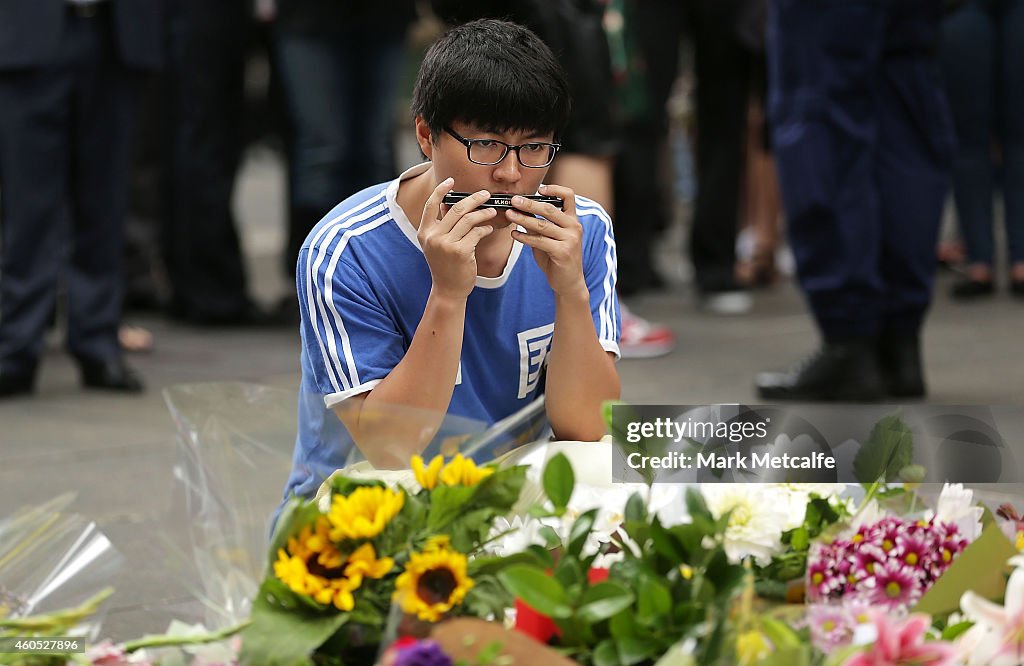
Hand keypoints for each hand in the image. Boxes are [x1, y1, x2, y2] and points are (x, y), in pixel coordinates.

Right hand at [417, 178, 497, 299]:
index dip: (440, 190)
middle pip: (455, 209)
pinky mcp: (461, 252)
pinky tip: (489, 229)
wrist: (448, 290)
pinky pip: (476, 233)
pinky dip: (485, 229)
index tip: (450, 181)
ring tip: (491, 211)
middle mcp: (433, 237)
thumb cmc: (445, 265)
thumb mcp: (438, 244)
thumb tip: (449, 202)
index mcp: (424, 232)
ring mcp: (446, 244)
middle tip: (485, 194)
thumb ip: (442, 224)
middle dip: (473, 199)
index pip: (430, 205)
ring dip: (483, 213)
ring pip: (468, 219)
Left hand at [507, 185, 586, 297]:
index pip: (568, 196)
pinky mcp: (562, 252)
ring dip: (523, 219)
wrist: (569, 282)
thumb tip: (520, 211)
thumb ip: (538, 225)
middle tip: (514, 200)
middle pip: (550, 209)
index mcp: (572, 220)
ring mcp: (570, 239)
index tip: (539, 189)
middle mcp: (574, 227)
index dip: (554, 189)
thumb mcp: (549, 238)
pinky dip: (525, 237)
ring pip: (542, 225)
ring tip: (509, 214)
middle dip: (530, 203)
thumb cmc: (557, 258)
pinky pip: (540, 241)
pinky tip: (514, 234)